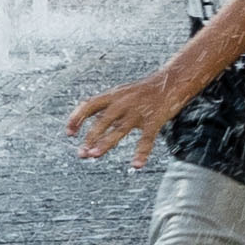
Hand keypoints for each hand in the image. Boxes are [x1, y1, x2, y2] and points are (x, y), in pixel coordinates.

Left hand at [69, 76, 187, 162]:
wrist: (175, 80)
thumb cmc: (148, 89)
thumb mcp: (124, 92)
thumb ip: (108, 106)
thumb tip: (88, 119)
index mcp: (115, 95)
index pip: (89, 105)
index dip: (77, 118)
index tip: (69, 133)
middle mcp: (124, 102)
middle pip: (102, 120)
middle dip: (90, 137)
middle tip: (82, 153)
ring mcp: (139, 111)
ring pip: (119, 129)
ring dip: (105, 142)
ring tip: (94, 155)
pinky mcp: (155, 119)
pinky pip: (146, 138)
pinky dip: (142, 152)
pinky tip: (137, 164)